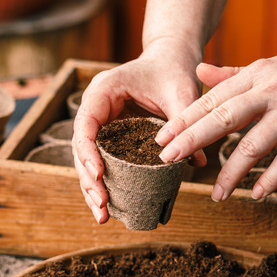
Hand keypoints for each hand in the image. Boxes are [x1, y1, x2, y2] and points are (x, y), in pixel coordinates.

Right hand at [72, 37, 206, 223]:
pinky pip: (102, 164)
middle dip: (89, 179)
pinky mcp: (110, 139)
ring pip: (87, 161)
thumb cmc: (172, 69)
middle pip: (81, 149)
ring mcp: (100, 126)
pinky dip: (105, 186)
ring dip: (92, 189)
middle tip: (102, 204)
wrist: (170, 60)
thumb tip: (195, 160)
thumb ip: (185, 121)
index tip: (98, 173)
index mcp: (102, 91)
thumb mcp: (180, 90)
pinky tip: (110, 209)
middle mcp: (95, 109)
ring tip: (103, 215)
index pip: (85, 124)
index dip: (87, 151)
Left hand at [155, 49, 276, 201]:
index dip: (184, 119)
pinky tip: (257, 194)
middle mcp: (272, 90)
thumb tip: (198, 71)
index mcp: (257, 74)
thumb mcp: (272, 65)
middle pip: (223, 118)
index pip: (212, 98)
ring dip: (231, 173)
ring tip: (216, 194)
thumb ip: (233, 74)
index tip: (161, 138)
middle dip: (192, 141)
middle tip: (167, 160)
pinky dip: (271, 179)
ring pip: (253, 146)